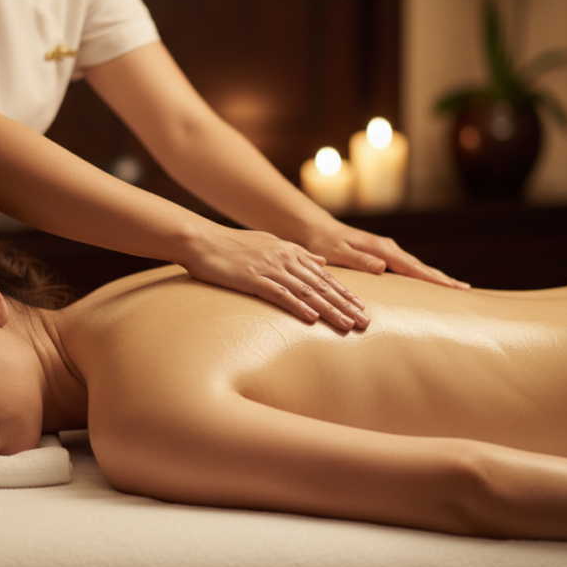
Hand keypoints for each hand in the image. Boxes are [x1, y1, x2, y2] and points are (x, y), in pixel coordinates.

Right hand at [180, 227, 370, 330]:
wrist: (201, 240)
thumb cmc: (231, 246)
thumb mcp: (270, 243)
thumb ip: (297, 253)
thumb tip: (321, 261)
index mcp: (290, 251)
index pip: (324, 274)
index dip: (345, 292)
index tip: (361, 307)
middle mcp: (285, 258)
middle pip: (322, 285)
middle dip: (346, 305)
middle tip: (365, 322)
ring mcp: (270, 268)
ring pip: (308, 291)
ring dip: (330, 310)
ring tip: (347, 325)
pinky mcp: (253, 279)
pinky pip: (280, 295)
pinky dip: (298, 306)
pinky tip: (312, 319)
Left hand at [304, 221, 469, 288]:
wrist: (317, 231)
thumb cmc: (324, 245)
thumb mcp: (338, 254)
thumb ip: (359, 261)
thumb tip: (383, 267)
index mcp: (381, 249)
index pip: (413, 267)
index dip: (434, 279)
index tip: (454, 287)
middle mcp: (388, 249)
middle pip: (421, 266)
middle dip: (443, 279)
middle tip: (466, 290)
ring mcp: (387, 252)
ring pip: (416, 266)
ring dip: (436, 277)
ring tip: (456, 288)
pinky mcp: (383, 256)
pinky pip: (408, 268)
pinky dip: (422, 275)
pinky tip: (429, 283)